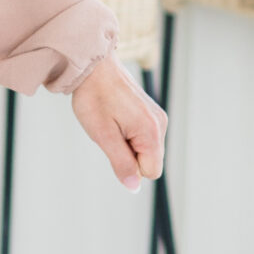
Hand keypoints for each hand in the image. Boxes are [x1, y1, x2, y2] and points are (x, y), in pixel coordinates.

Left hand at [70, 55, 164, 191]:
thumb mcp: (103, 135)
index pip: (150, 172)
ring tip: (111, 123)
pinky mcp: (150, 112)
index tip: (114, 144)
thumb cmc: (94, 98)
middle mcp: (160, 124)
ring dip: (126, 144)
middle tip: (110, 132)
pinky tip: (115, 117)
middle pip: (149, 161)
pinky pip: (142, 136)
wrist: (93, 66)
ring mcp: (157, 117)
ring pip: (145, 149)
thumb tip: (134, 187)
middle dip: (128, 155)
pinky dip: (128, 133)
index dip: (129, 166)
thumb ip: (121, 162)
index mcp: (152, 131)